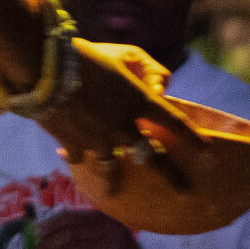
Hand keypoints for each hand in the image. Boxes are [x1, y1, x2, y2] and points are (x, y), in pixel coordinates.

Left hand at [31, 208, 155, 248]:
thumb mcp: (106, 244)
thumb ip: (86, 237)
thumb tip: (51, 238)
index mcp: (105, 220)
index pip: (71, 217)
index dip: (50, 225)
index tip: (35, 234)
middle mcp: (108, 228)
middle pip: (68, 234)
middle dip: (47, 246)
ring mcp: (110, 246)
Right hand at [32, 27, 203, 189]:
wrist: (43, 69)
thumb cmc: (85, 55)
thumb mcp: (122, 54)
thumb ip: (146, 69)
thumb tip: (161, 86)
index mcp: (138, 100)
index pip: (174, 122)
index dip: (192, 136)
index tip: (206, 150)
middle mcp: (122, 125)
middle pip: (150, 156)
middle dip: (170, 175)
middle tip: (184, 190)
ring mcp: (97, 139)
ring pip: (110, 167)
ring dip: (113, 181)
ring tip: (113, 193)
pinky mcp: (72, 143)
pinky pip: (78, 156)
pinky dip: (76, 157)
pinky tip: (73, 159)